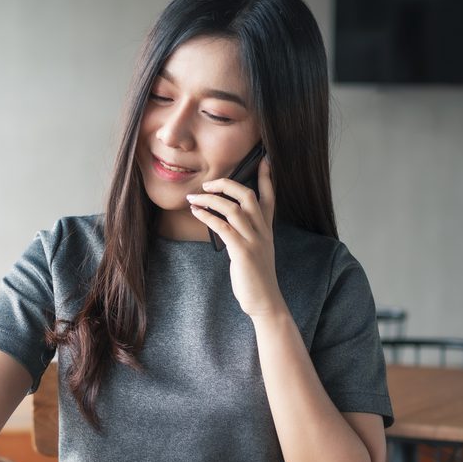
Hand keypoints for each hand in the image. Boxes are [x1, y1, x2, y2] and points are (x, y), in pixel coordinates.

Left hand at [185, 157, 286, 318]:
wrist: (265, 302)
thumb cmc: (256, 278)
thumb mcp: (256, 251)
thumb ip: (246, 235)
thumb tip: (225, 222)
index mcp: (267, 230)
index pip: (269, 197)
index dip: (266, 177)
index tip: (263, 159)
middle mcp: (263, 231)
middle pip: (248, 195)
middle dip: (226, 184)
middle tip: (208, 183)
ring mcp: (254, 241)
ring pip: (233, 208)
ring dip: (210, 199)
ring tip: (193, 197)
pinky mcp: (242, 252)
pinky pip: (223, 226)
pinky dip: (208, 216)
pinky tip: (196, 211)